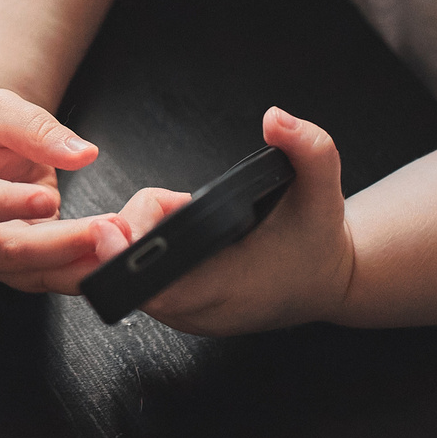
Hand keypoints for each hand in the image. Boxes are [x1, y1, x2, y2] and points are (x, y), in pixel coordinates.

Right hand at [0, 88, 127, 292]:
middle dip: (58, 244)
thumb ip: (36, 129)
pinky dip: (79, 270)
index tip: (48, 199)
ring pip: (29, 273)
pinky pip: (46, 275)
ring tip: (117, 245)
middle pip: (6, 249)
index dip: (7, 204)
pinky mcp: (12, 266)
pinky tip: (110, 259)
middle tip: (104, 229)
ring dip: (76, 265)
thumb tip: (82, 153)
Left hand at [99, 107, 357, 335]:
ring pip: (133, 281)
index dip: (127, 261)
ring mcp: (190, 318)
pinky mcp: (182, 316)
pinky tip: (173, 233)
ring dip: (141, 240)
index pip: (164, 289)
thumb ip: (308, 147)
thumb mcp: (323, 187)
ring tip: (182, 214)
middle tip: (170, 200)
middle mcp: (205, 311)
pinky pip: (143, 286)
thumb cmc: (318, 239)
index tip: (111, 227)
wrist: (325, 281)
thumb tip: (275, 119)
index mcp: (234, 286)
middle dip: (133, 230)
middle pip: (134, 278)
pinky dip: (146, 256)